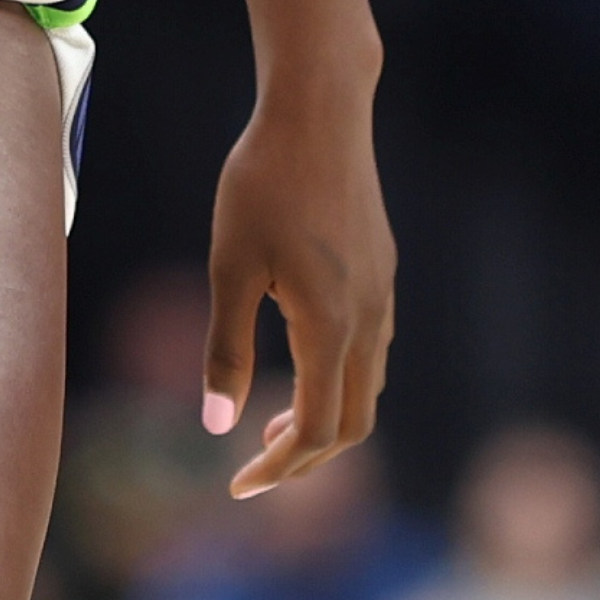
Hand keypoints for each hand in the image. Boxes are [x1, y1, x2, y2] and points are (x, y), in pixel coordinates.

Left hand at [202, 71, 392, 496]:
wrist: (320, 112)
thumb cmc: (263, 184)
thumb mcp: (230, 266)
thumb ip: (226, 349)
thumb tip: (216, 426)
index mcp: (332, 327)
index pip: (315, 431)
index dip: (277, 469)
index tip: (237, 487)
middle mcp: (370, 320)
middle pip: (352, 424)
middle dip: (305, 458)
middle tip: (254, 467)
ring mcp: (383, 295)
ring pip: (367, 389)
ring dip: (325, 420)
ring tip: (272, 422)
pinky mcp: (383, 271)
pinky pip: (373, 351)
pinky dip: (340, 381)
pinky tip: (303, 361)